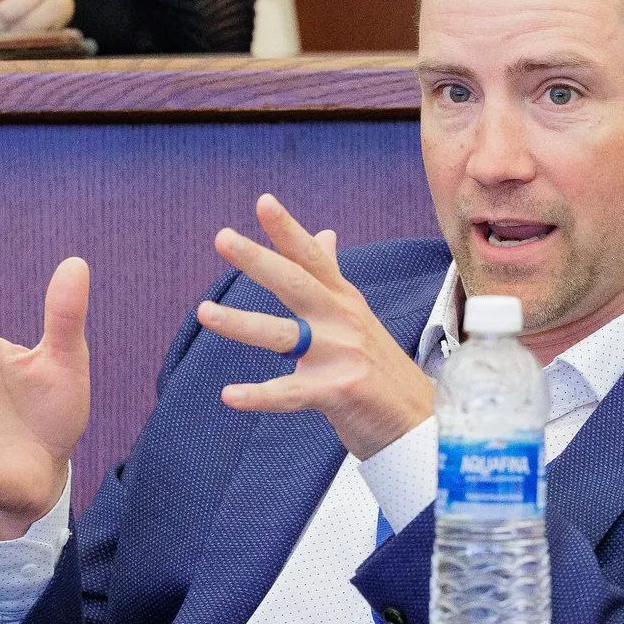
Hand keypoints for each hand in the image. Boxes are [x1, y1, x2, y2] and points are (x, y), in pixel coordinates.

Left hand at [197, 194, 434, 458]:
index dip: (288, 230)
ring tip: (203, 312)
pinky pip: (289, 394)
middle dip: (258, 259)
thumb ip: (332, 276)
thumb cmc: (379, 368)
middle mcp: (342, 321)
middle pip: (296, 283)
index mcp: (344, 300)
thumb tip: (324, 233)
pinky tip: (229, 395)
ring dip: (240, 323)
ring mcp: (341, 355)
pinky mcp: (337, 392)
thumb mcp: (357, 315)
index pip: (313, 258)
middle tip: (222, 237)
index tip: (263, 202)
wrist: (419, 421)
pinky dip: (258, 396)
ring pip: (283, 335)